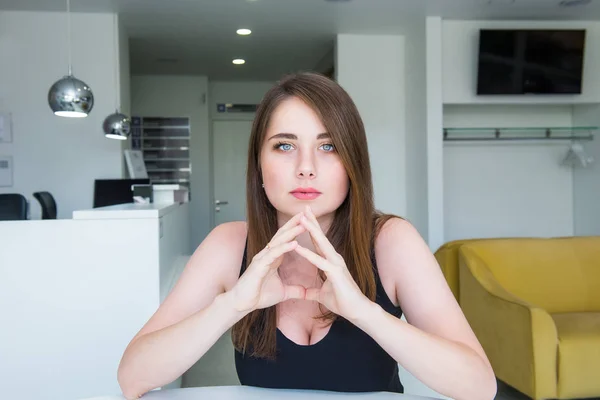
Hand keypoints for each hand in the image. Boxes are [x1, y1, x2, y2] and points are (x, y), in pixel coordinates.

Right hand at [229, 212, 306, 312]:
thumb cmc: (258, 296)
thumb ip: (295, 290)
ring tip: (303, 223)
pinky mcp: (259, 265)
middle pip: (282, 235)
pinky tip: (295, 243)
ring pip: (278, 241)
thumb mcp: (283, 293)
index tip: (307, 220)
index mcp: (273, 258)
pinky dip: (284, 248)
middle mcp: (267, 254)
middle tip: (306, 212)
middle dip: (293, 223)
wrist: (241, 304)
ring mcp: (262, 258)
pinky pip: (273, 254)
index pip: (286, 239)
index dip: (295, 229)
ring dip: (291, 232)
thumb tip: (307, 293)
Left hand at [294, 205, 372, 321]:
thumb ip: (311, 292)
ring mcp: (336, 264)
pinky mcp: (336, 273)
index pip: (318, 242)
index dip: (311, 229)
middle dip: (312, 222)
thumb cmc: (342, 302)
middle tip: (304, 207)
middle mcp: (334, 259)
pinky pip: (319, 261)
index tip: (304, 216)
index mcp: (330, 261)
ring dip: (311, 231)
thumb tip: (302, 293)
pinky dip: (308, 254)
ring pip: (321, 244)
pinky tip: (297, 247)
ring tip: (302, 218)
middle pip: (320, 237)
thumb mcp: (321, 295)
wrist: (357, 312)